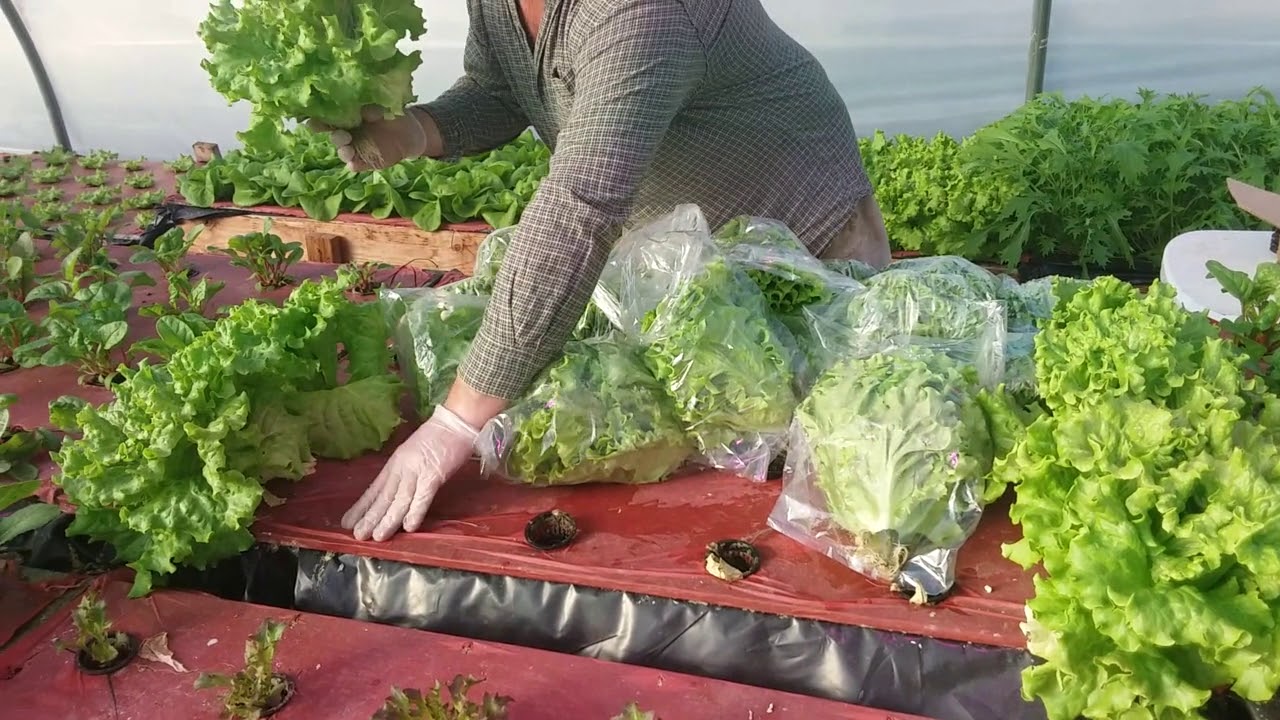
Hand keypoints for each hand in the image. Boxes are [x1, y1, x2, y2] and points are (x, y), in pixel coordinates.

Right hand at [308, 106, 438, 171]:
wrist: (412, 135)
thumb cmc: (394, 117)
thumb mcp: (386, 110)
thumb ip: (373, 110)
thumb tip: (364, 111)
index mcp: (347, 117)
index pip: (328, 118)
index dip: (319, 119)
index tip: (312, 119)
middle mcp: (348, 133)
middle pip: (333, 135)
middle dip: (334, 135)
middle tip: (342, 134)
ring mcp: (356, 148)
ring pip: (343, 151)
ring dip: (343, 151)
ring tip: (348, 149)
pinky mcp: (365, 162)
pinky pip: (355, 165)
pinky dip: (353, 164)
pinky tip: (354, 164)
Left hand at [341, 405, 478, 540]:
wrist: (456, 421)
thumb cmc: (438, 436)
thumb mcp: (412, 453)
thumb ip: (403, 470)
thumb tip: (394, 490)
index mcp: (395, 463)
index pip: (375, 489)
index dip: (361, 507)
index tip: (347, 522)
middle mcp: (401, 468)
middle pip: (384, 497)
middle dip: (370, 518)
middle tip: (357, 535)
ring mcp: (417, 471)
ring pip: (400, 499)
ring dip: (388, 519)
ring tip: (377, 537)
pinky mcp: (434, 474)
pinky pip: (423, 496)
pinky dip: (415, 511)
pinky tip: (408, 526)